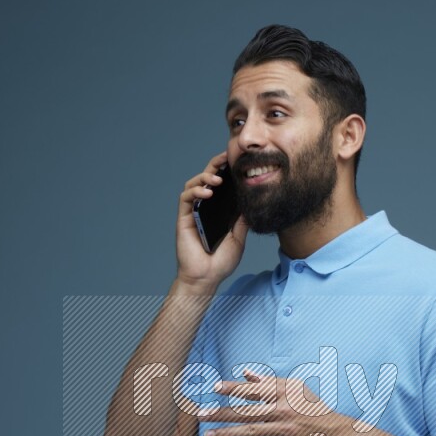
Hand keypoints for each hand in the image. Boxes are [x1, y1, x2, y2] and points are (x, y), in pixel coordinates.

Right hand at [175, 151, 248, 293]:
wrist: (207, 278)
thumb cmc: (221, 262)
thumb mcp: (238, 239)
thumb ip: (242, 221)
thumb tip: (252, 203)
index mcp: (218, 211)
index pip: (222, 186)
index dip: (227, 171)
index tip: (238, 161)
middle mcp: (204, 208)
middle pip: (207, 179)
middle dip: (215, 165)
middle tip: (226, 156)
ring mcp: (193, 212)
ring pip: (194, 184)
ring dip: (204, 176)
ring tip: (217, 179)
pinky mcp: (184, 218)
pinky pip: (186, 198)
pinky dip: (196, 191)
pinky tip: (207, 192)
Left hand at [198, 369, 347, 435]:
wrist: (335, 433)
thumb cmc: (313, 408)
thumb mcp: (296, 389)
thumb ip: (269, 382)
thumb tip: (246, 373)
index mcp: (285, 393)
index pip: (254, 389)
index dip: (234, 388)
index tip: (215, 388)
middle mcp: (284, 410)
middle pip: (247, 411)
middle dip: (222, 413)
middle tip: (200, 414)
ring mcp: (285, 430)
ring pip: (251, 432)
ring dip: (227, 434)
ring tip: (207, 435)